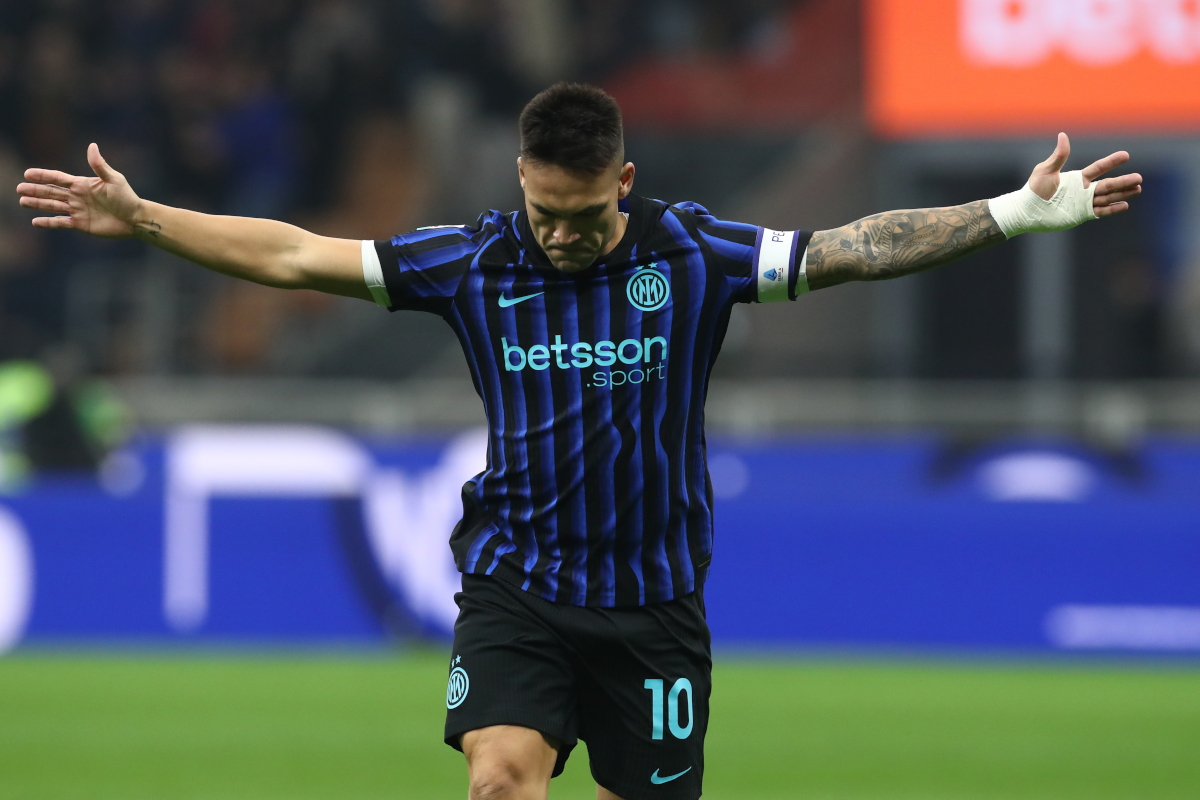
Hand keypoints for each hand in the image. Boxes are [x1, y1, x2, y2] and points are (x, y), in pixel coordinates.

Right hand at [16, 143, 143, 237]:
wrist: (135, 219)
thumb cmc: (127, 197)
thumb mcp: (114, 179)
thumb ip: (99, 165)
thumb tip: (91, 146)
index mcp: (82, 184)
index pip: (58, 178)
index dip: (43, 176)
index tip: (28, 173)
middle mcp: (77, 197)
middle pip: (51, 192)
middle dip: (35, 189)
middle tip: (19, 188)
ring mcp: (77, 210)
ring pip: (52, 206)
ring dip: (37, 204)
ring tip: (23, 201)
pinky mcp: (81, 224)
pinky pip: (61, 223)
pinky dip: (49, 222)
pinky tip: (35, 222)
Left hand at [1028, 132, 1141, 217]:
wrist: (1026, 210)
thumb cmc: (1033, 190)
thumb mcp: (1046, 170)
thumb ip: (1058, 156)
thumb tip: (1063, 135)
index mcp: (1077, 178)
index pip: (1099, 168)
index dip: (1111, 162)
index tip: (1126, 155)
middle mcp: (1083, 191)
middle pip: (1108, 184)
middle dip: (1124, 181)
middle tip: (1140, 178)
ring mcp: (1083, 203)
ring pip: (1108, 198)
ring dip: (1123, 194)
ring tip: (1138, 189)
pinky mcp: (1080, 215)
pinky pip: (1100, 212)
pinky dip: (1112, 209)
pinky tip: (1125, 205)